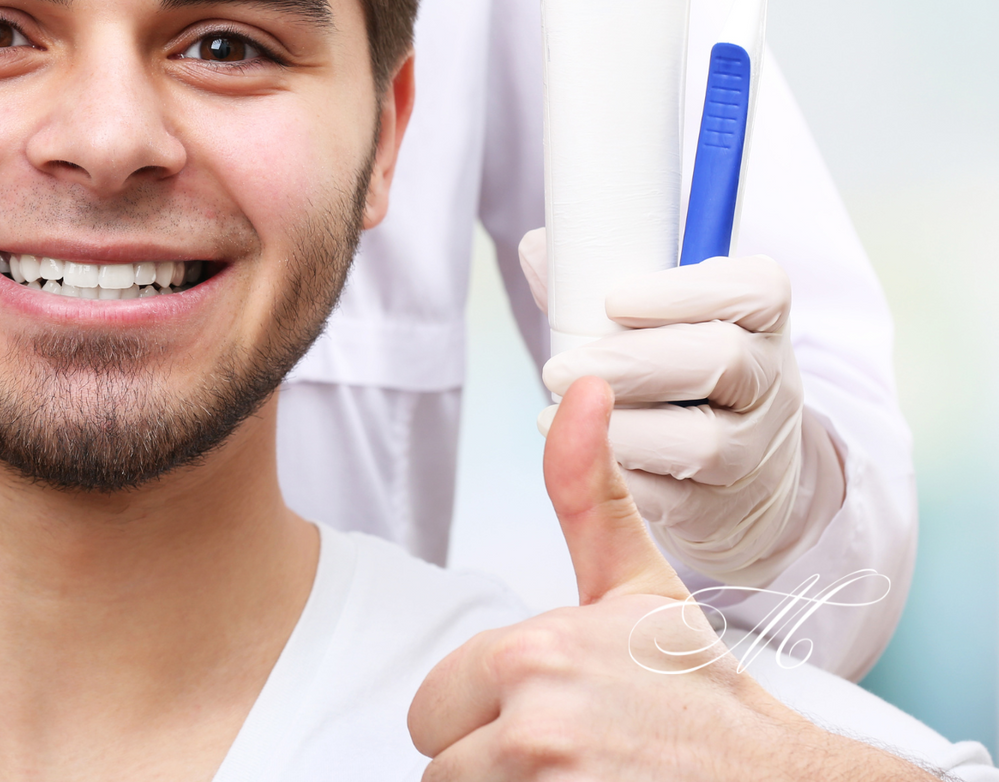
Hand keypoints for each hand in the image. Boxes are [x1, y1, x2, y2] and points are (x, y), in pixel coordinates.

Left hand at [406, 377, 928, 780]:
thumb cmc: (698, 695)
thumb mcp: (638, 589)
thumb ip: (587, 494)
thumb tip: (584, 389)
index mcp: (532, 656)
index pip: (432, 706)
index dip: (482, 714)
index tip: (553, 713)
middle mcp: (532, 725)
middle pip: (438, 761)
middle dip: (487, 758)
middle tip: (568, 753)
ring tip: (579, 775)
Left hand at [518, 228, 840, 582]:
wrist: (738, 468)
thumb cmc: (680, 370)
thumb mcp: (659, 320)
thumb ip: (598, 284)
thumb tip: (541, 250)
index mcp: (762, 318)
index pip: (755, 291)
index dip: (685, 293)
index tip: (614, 299)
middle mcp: (771, 381)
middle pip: (723, 361)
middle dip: (630, 363)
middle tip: (557, 370)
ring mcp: (755, 449)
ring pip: (702, 441)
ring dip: (620, 429)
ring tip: (554, 416)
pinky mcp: (723, 508)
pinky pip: (676, 502)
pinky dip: (622, 481)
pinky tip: (583, 462)